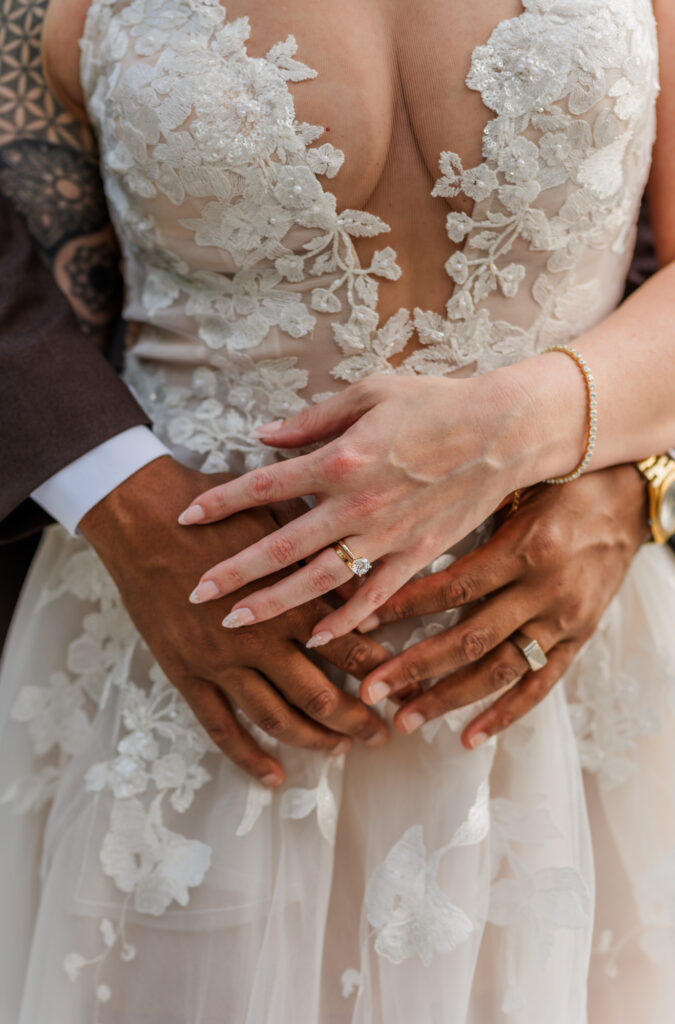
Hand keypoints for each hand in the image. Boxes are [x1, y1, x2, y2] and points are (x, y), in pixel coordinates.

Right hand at [80, 456, 389, 787]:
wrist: (143, 519)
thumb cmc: (216, 513)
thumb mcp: (277, 523)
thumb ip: (316, 557)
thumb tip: (361, 580)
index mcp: (288, 600)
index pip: (347, 647)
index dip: (379, 671)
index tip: (400, 686)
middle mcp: (259, 639)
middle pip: (320, 695)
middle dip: (357, 719)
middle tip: (382, 735)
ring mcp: (220, 663)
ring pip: (276, 718)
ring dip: (314, 740)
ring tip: (340, 750)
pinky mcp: (187, 674)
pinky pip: (221, 727)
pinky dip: (249, 756)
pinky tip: (274, 776)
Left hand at [178, 373, 530, 643]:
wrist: (503, 432)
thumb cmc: (435, 404)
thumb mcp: (369, 394)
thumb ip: (311, 420)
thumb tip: (261, 436)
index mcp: (340, 458)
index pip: (264, 484)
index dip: (220, 502)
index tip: (185, 518)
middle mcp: (357, 503)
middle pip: (281, 545)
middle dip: (233, 571)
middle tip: (193, 592)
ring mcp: (387, 535)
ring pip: (318, 579)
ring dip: (274, 603)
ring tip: (235, 623)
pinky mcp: (417, 554)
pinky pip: (374, 596)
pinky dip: (345, 619)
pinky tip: (317, 638)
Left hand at [355, 465, 649, 745]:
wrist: (630, 497)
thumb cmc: (564, 482)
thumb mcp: (515, 488)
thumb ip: (466, 514)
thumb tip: (397, 536)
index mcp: (527, 548)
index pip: (455, 587)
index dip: (405, 605)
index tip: (361, 620)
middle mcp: (546, 591)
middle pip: (470, 639)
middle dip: (415, 668)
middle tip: (370, 690)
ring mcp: (565, 620)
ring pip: (500, 670)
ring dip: (448, 699)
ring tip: (405, 720)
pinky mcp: (579, 638)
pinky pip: (540, 684)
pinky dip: (505, 714)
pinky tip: (469, 737)